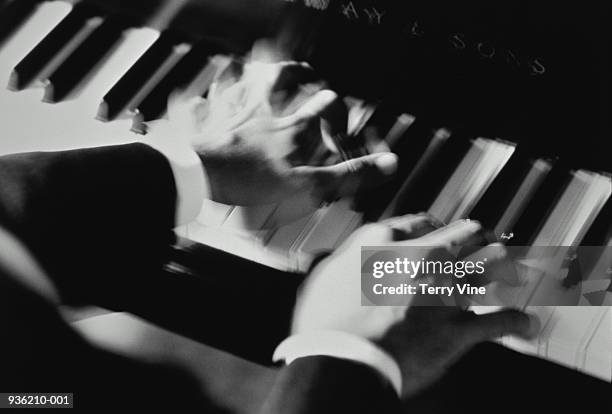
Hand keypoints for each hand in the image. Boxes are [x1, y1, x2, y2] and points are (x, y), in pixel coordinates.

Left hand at [168, 59, 397, 205]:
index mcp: (290, 126)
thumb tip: (386, 165)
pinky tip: (215, 82)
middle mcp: (263, 109)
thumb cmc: (249, 177)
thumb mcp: (307, 183)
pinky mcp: (207, 113)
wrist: (200, 174)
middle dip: (297, 72)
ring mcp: (233, 107)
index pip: (320, 105)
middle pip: (284, 77)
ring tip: (264, 59)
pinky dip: (214, 85)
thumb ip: (347, 174)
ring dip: (257, 66)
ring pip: (247, 74)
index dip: (331, 105)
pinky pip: (209, 91)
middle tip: (303, 70)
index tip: (334, 106)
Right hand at [292, 214, 538, 396]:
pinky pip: (498, 322)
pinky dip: (516, 322)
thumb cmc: (325, 322)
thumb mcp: (321, 277)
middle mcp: (420, 260)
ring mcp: (443, 293)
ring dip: (500, 265)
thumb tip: (332, 259)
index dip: (430, 225)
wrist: (342, 358)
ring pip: (485, 270)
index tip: (436, 227)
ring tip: (508, 259)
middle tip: (483, 235)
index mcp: (384, 244)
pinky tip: (526, 321)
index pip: (415, 223)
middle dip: (474, 235)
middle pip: (459, 238)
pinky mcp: (457, 329)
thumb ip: (336, 262)